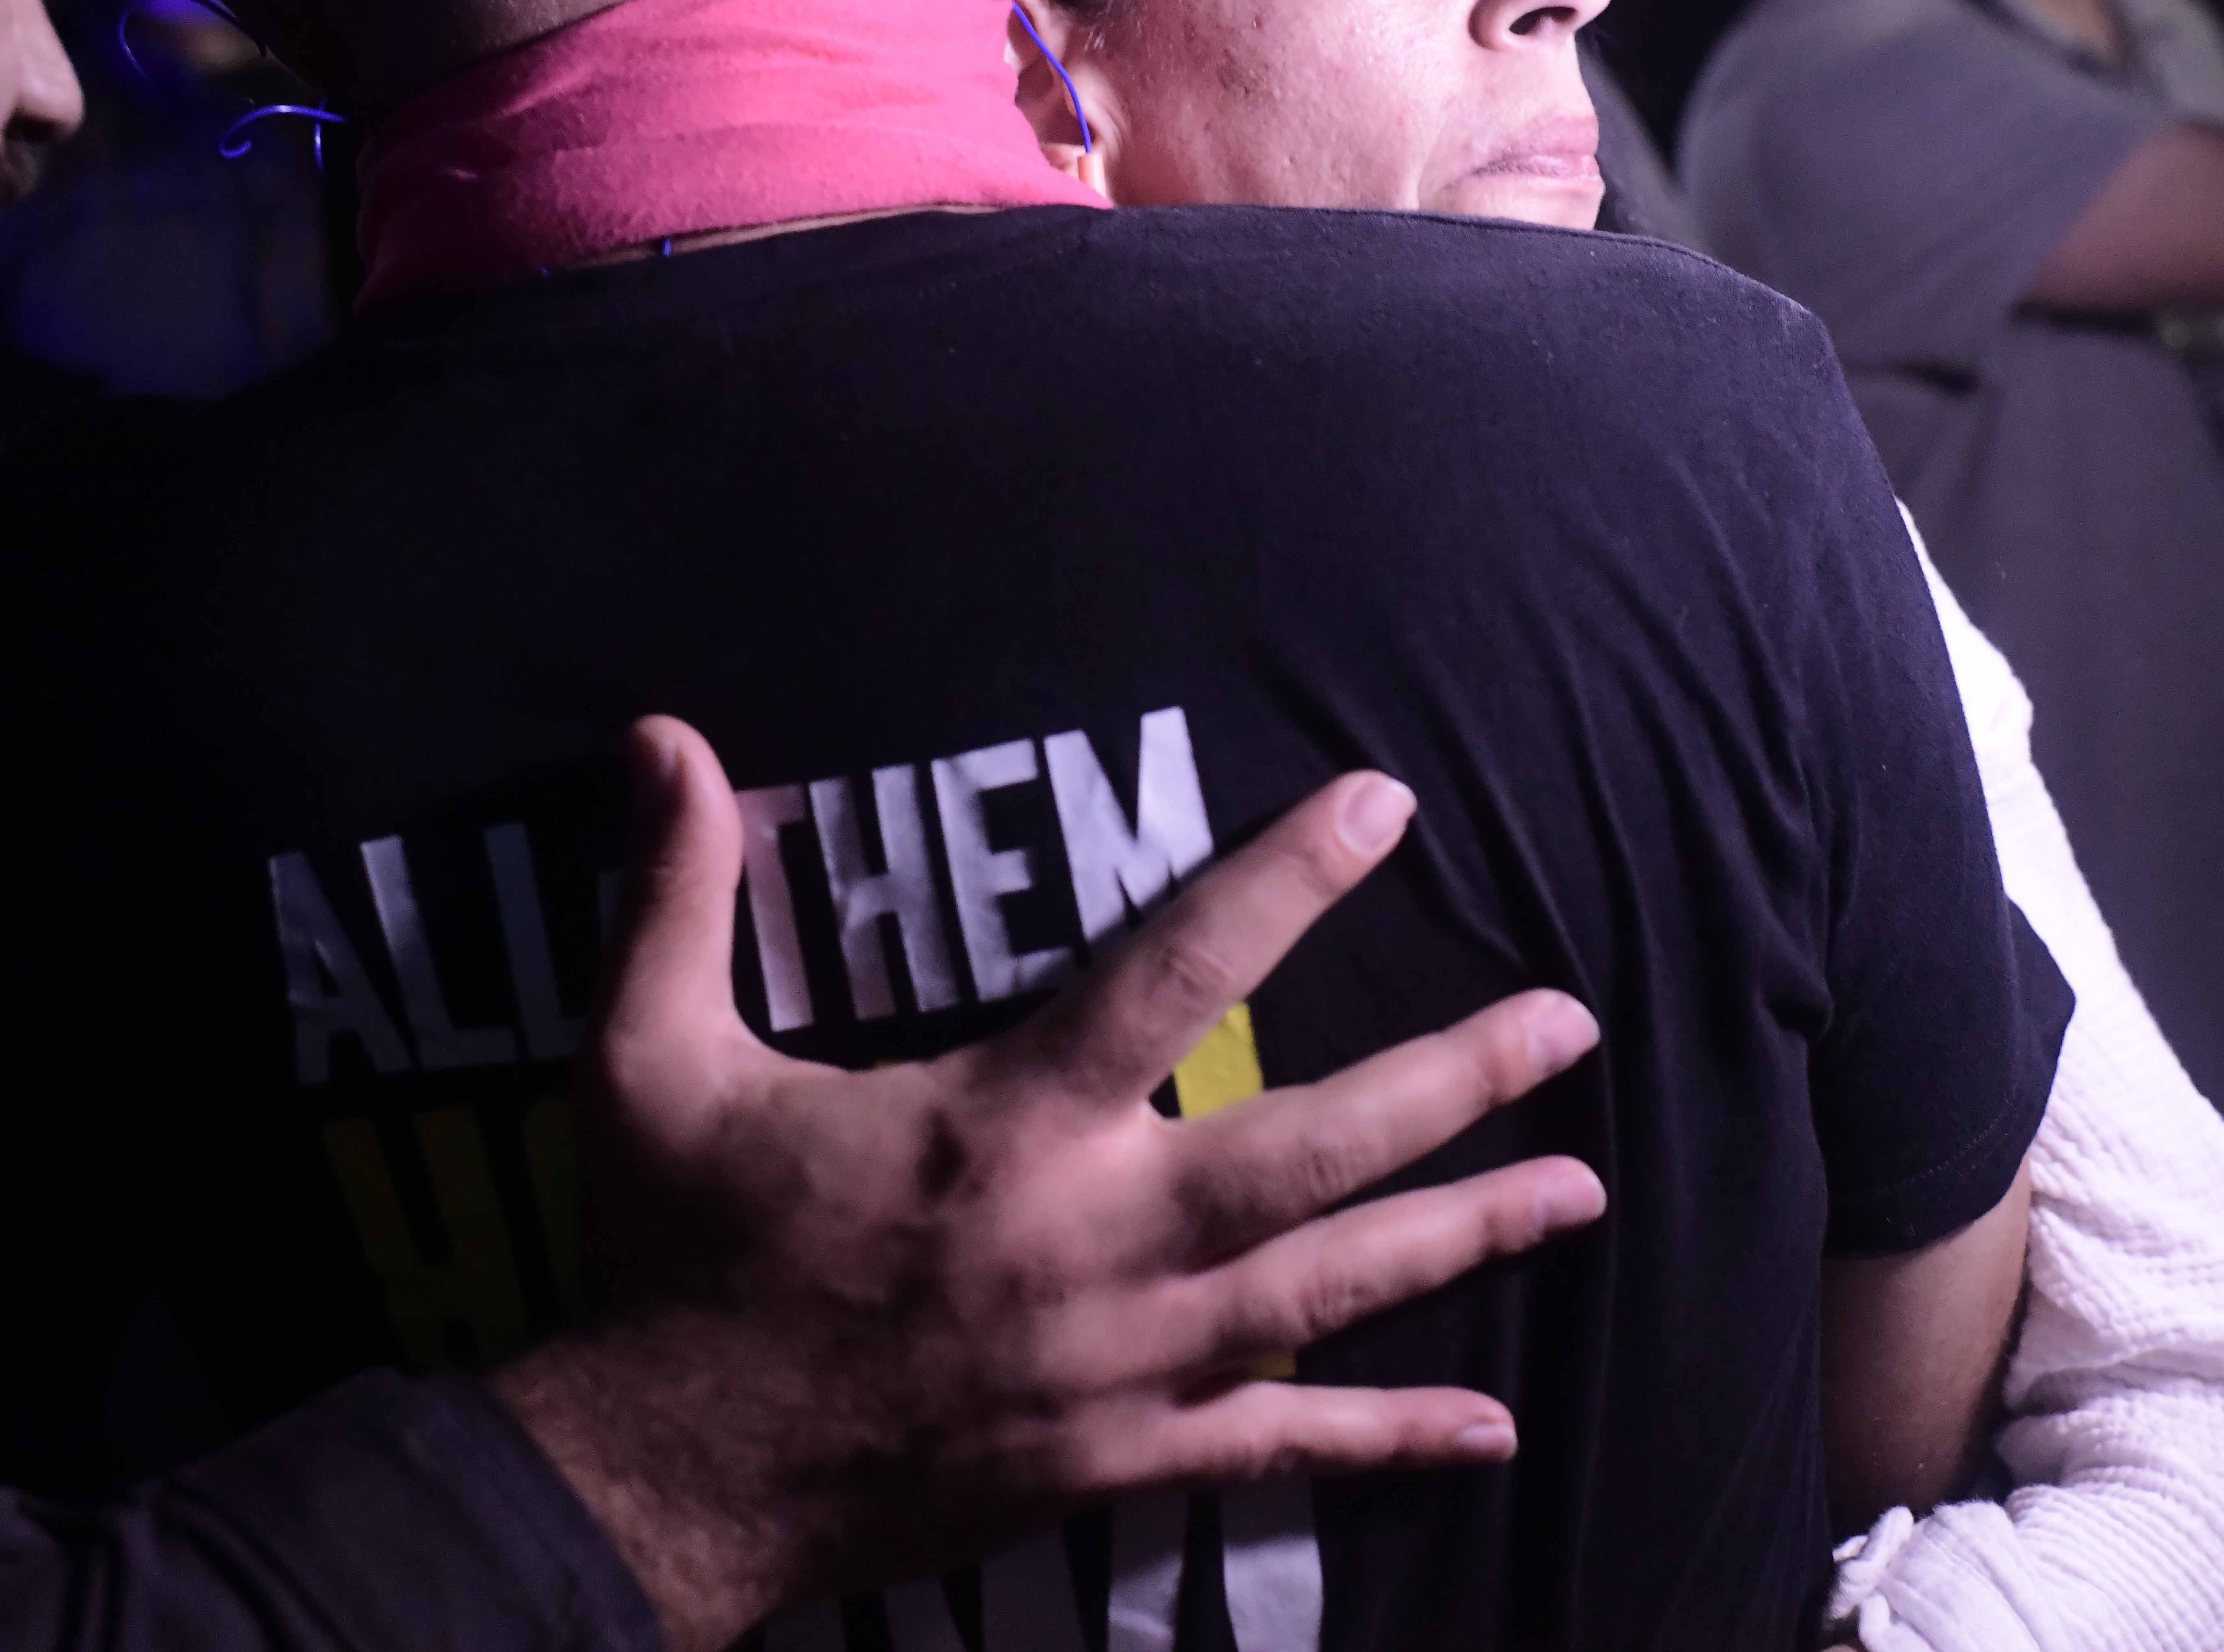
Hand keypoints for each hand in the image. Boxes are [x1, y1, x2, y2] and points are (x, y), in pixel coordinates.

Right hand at [492, 718, 1606, 1648]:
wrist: (659, 1488)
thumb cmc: (668, 1261)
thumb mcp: (641, 1070)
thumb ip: (670, 898)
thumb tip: (659, 735)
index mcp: (1000, 1129)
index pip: (1177, 973)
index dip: (1287, 879)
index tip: (1389, 805)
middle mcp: (1094, 1242)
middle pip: (1316, 1148)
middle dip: (1456, 1083)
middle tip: (1569, 1025)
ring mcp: (1125, 1365)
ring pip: (1334, 1289)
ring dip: (1466, 1234)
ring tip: (1582, 1191)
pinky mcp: (1119, 1459)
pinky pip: (1283, 1451)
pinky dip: (1392, 1439)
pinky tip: (1492, 1428)